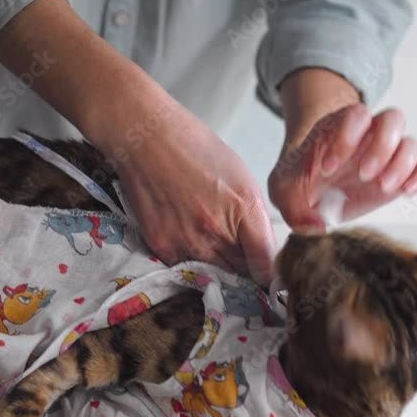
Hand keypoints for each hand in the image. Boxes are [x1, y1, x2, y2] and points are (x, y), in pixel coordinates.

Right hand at [111, 101, 278, 283]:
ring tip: (209, 242)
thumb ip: (254, 218)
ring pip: (214, 275)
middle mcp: (218, 232)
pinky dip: (191, 260)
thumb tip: (262, 250)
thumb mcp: (241, 177)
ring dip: (218, 267)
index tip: (266, 272)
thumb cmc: (195, 150)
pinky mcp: (164, 247)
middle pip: (241, 275)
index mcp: (246, 210)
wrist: (147, 140)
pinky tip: (186, 236)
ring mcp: (189, 243)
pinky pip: (186, 268)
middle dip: (244, 269)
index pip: (266, 266)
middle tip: (238, 256)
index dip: (269, 273)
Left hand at [268, 70, 416, 232]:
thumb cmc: (298, 182)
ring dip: (401, 164)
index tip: (326, 168)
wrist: (312, 189)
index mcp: (338, 127)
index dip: (346, 137)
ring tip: (381, 187)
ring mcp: (387, 154)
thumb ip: (293, 209)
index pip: (354, 115)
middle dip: (381, 146)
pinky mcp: (400, 175)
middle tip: (363, 174)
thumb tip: (317, 228)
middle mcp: (368, 135)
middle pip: (392, 120)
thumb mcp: (283, 192)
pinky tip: (406, 192)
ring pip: (410, 143)